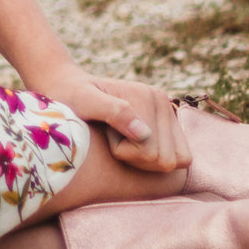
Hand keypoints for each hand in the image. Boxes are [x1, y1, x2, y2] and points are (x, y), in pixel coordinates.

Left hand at [41, 70, 190, 174]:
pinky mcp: (167, 125)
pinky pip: (179, 158)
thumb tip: (144, 134)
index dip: (125, 152)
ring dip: (144, 158)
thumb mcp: (84, 101)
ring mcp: (167, 114)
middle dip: (136, 157)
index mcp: (149, 97)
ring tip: (121, 140)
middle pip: (166, 161)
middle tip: (112, 138)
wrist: (69, 86)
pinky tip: (131, 144)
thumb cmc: (71, 96)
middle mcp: (163, 103)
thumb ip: (113, 112)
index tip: (106, 133)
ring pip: (175, 162)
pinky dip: (154, 159)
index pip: (150, 152)